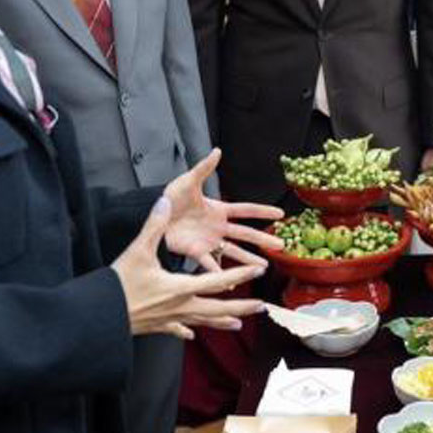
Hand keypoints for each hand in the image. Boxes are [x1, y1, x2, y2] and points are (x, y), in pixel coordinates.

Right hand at [113, 195, 266, 338]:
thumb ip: (154, 226)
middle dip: (241, 306)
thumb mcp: (137, 251)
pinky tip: (191, 335)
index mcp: (180, 287)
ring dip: (222, 321)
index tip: (259, 270)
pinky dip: (186, 331)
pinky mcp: (158, 327)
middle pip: (218, 308)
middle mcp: (180, 306)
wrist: (100, 317)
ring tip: (238, 324)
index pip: (218, 280)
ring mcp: (170, 319)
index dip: (241, 274)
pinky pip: (177, 330)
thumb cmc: (118, 286)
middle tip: (261, 306)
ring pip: (203, 322)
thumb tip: (164, 202)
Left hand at [160, 149, 285, 271]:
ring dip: (248, 259)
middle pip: (245, 233)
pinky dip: (220, 274)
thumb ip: (203, 168)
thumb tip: (217, 151)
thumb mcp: (188, 182)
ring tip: (262, 267)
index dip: (263, 211)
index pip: (246, 210)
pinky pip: (211, 263)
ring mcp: (209, 241)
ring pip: (233, 251)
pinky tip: (232, 281)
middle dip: (263, 239)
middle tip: (281, 246)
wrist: (151, 216)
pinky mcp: (197, 252)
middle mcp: (217, 227)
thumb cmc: (169, 198)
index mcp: (218, 209)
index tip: (280, 214)